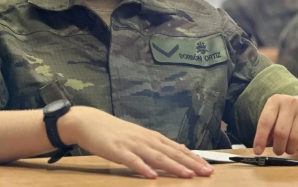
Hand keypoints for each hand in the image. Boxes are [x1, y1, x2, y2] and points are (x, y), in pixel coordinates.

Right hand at [60, 106, 213, 178]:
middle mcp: (146, 139)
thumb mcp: (141, 136)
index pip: (178, 149)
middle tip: (206, 172)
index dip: (194, 158)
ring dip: (173, 166)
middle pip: (172, 152)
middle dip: (191, 163)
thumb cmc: (116, 132)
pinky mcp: (117, 150)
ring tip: (187, 175)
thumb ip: (160, 144)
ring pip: (157, 156)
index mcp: (152, 137)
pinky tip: (152, 176)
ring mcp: (132, 144)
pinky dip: (143, 168)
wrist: (90, 122)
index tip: (208, 168)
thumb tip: (181, 148)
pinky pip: (132, 161)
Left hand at [253, 95, 297, 154]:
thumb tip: (259, 147)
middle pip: (281, 132)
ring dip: (290, 149)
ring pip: (294, 138)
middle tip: (278, 151)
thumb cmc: (288, 115)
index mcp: (276, 101)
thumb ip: (267, 130)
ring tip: (289, 149)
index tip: (258, 151)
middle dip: (278, 147)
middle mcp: (290, 102)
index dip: (260, 138)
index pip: (265, 121)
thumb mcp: (275, 117)